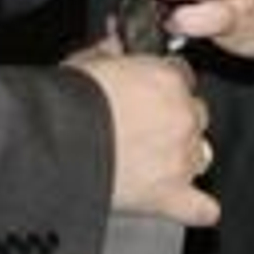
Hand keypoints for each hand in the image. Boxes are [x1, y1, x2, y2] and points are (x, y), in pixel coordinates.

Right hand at [71, 44, 218, 229]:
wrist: (52, 146)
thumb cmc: (67, 104)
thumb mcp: (87, 62)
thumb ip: (110, 52)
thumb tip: (114, 45)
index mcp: (167, 80)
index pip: (182, 76)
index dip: (164, 85)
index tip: (150, 93)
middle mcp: (182, 117)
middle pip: (196, 116)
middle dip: (174, 121)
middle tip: (144, 128)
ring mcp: (180, 158)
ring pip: (201, 156)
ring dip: (183, 158)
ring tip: (153, 162)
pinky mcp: (169, 196)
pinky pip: (201, 208)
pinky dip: (196, 208)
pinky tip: (186, 203)